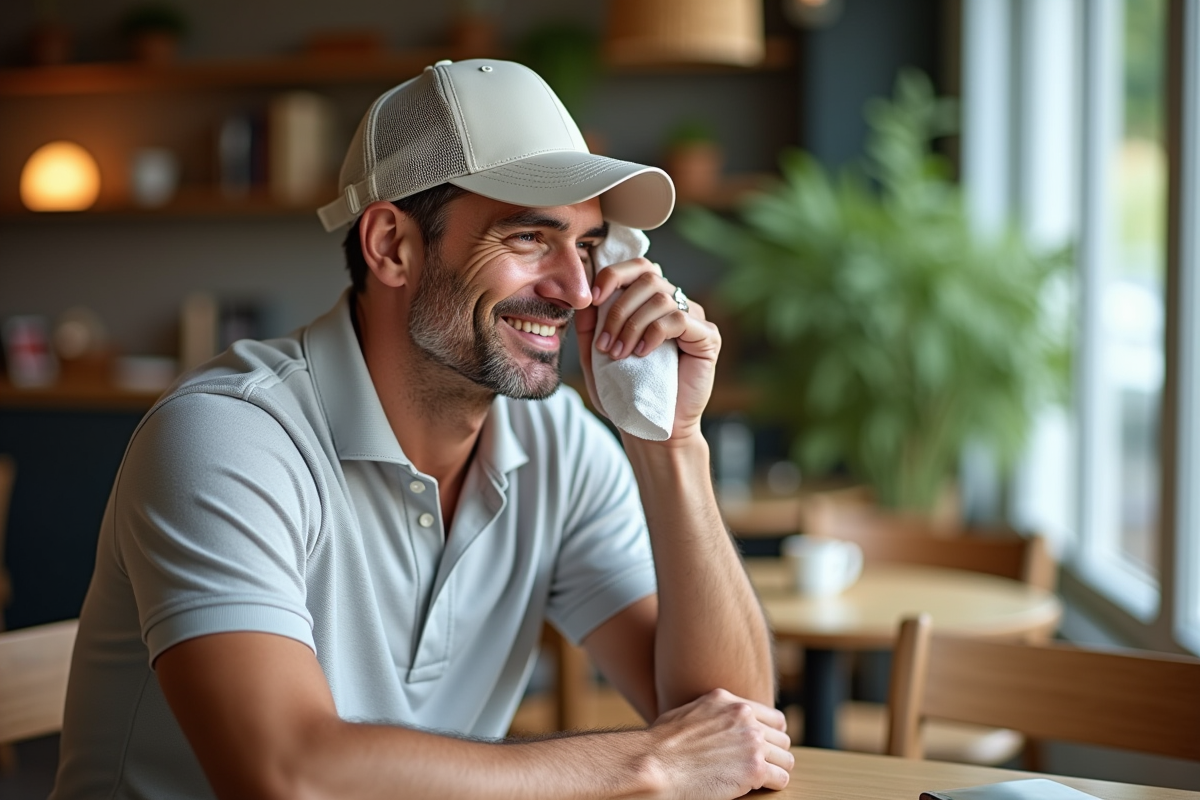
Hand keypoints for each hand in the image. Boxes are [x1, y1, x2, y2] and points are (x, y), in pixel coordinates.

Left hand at [575, 258, 720, 440]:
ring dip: (632, 324)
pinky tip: (642, 355)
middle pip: (648, 277)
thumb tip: (584, 296)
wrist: (650, 427)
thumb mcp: (595, 356)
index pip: (638, 267)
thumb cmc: (625, 393)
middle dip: (618, 308)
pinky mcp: (708, 337)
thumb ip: (589, 325)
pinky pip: (679, 318)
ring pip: (661, 296)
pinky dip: (654, 333)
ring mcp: (694, 319)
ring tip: (619, 354)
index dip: (614, 275)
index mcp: (651, 303)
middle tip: (604, 343)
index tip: (592, 300)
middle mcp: (675, 305)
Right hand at [642, 688, 792, 798]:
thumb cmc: (659, 743)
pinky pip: (780, 779)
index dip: (770, 736)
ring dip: (775, 770)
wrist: (653, 762)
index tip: (763, 748)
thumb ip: (712, 715)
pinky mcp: (754, 768)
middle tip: (760, 767)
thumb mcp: (689, 713)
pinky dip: (771, 786)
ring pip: (786, 759)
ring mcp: (752, 742)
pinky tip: (755, 788)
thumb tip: (716, 726)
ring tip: (758, 780)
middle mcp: (744, 717)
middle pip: (782, 738)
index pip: (773, 717)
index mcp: (729, 702)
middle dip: (773, 754)